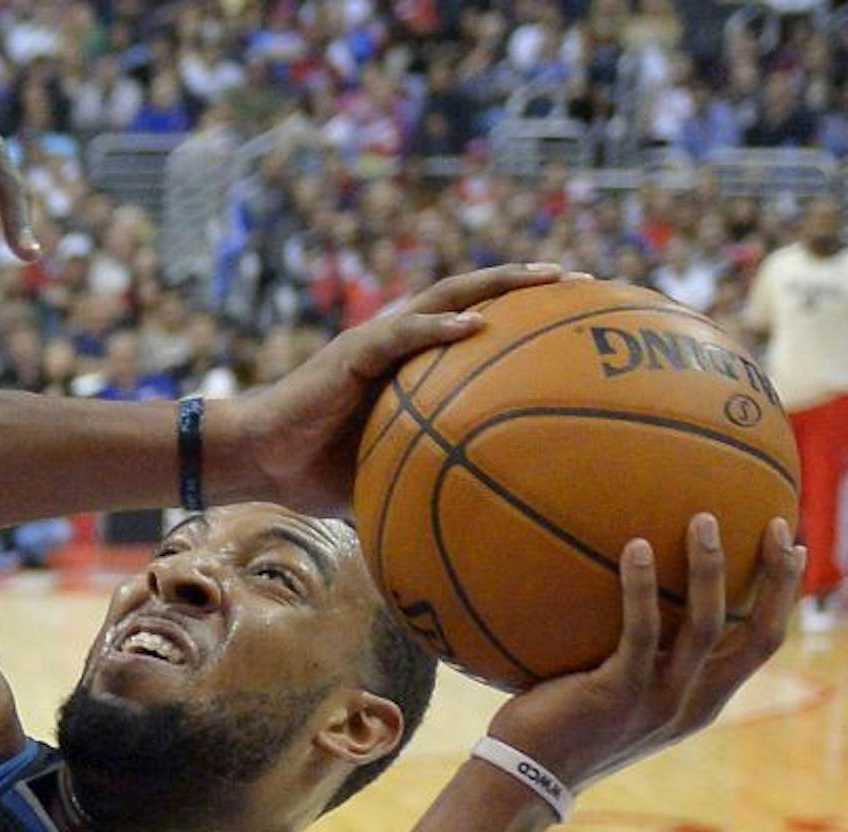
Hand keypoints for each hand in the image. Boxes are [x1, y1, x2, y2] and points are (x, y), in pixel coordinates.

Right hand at [226, 263, 576, 513]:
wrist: (259, 458)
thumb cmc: (315, 474)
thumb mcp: (388, 481)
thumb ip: (429, 489)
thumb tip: (475, 537)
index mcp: (412, 365)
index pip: (477, 326)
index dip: (526, 318)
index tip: (579, 318)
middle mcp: (401, 342)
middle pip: (475, 295)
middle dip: (531, 284)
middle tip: (588, 280)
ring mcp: (378, 340)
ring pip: (448, 296)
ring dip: (499, 284)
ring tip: (549, 279)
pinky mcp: (352, 351)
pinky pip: (403, 334)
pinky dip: (440, 327)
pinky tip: (477, 325)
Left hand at [485, 513, 802, 792]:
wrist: (527, 776)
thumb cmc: (564, 725)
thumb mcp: (619, 690)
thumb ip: (641, 651)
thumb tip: (636, 587)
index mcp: (702, 700)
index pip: (762, 644)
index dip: (784, 596)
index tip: (795, 548)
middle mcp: (692, 703)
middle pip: (760, 637)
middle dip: (778, 579)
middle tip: (778, 524)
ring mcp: (658, 701)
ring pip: (704, 626)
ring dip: (708, 569)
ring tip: (703, 518)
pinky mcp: (618, 694)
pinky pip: (638, 631)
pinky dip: (640, 587)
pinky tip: (634, 546)